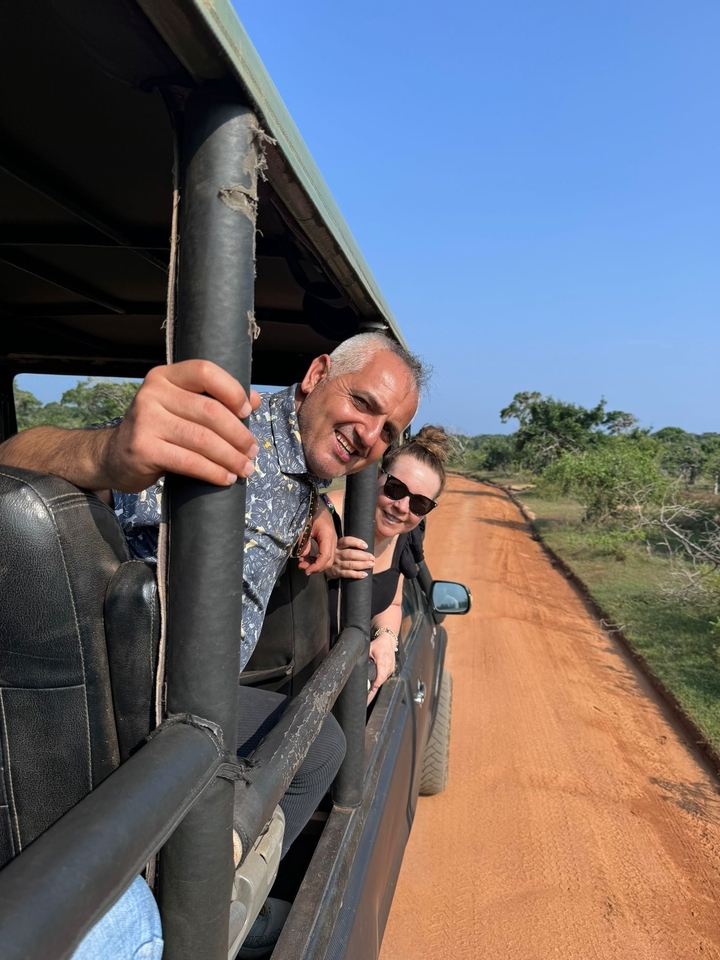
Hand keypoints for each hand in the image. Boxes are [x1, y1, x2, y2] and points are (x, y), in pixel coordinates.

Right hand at [104, 360, 261, 491]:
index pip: (204, 371)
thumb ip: (214, 400)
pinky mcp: (143, 449)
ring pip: (202, 439)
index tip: (247, 411)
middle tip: (252, 451)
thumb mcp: (182, 408)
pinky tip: (226, 478)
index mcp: (165, 377)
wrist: (114, 456)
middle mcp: (152, 393)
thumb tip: (254, 399)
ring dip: (230, 457)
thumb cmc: (158, 430)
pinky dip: (213, 472)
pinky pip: (189, 461)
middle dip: (238, 434)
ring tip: (245, 468)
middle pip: (209, 411)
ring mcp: (145, 420)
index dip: (231, 390)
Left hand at [297, 499, 336, 574]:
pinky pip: (326, 556)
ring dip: (316, 564)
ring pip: (328, 560)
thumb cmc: (312, 514)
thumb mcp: (305, 526)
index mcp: (327, 535)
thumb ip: (303, 541)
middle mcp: (333, 540)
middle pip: (328, 561)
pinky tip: (307, 559)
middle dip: (316, 567)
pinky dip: (317, 560)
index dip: (317, 566)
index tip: (306, 570)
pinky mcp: (329, 543)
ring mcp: (332, 542)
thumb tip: (303, 555)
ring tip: (302, 563)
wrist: (320, 506)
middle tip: (301, 567)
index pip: (325, 556)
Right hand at [326, 536, 373, 579]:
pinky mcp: (337, 572)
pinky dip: (357, 574)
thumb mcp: (342, 545)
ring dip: (362, 565)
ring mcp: (336, 563)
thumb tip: (368, 542)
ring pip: (350, 564)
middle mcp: (336, 553)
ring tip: (371, 564)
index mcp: (338, 544)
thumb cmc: (340, 553)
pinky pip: (348, 574)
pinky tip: (364, 574)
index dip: (356, 543)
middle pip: (350, 554)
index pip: (347, 541)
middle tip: (372, 558)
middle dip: (363, 556)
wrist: (325, 564)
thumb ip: (353, 543)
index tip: (366, 546)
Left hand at [368, 632, 396, 701]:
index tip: (372, 687)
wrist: (388, 641)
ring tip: (373, 686)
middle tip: (370, 691)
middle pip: (383, 678)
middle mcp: (388, 663)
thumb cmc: (378, 644)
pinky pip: (387, 675)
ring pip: (385, 678)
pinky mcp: (392, 667)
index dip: (377, 683)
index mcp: (382, 659)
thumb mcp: (369, 648)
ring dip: (379, 681)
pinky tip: (378, 678)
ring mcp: (391, 666)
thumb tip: (356, 662)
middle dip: (377, 685)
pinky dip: (382, 677)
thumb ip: (364, 657)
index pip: (381, 674)